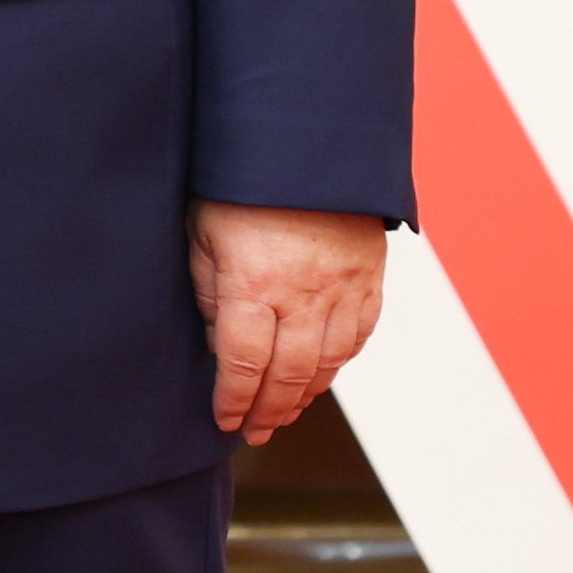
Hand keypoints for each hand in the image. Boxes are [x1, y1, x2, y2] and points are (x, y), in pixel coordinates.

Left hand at [191, 200, 386, 444]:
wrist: (306, 141)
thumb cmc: (239, 182)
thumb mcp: (202, 231)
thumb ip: (210, 291)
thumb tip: (220, 344)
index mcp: (255, 283)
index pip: (244, 364)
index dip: (234, 400)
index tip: (224, 420)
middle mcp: (304, 294)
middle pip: (290, 375)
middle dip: (269, 411)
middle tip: (255, 432)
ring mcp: (343, 288)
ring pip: (329, 363)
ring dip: (305, 395)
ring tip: (283, 413)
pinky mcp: (369, 277)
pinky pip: (359, 335)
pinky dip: (339, 362)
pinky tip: (321, 374)